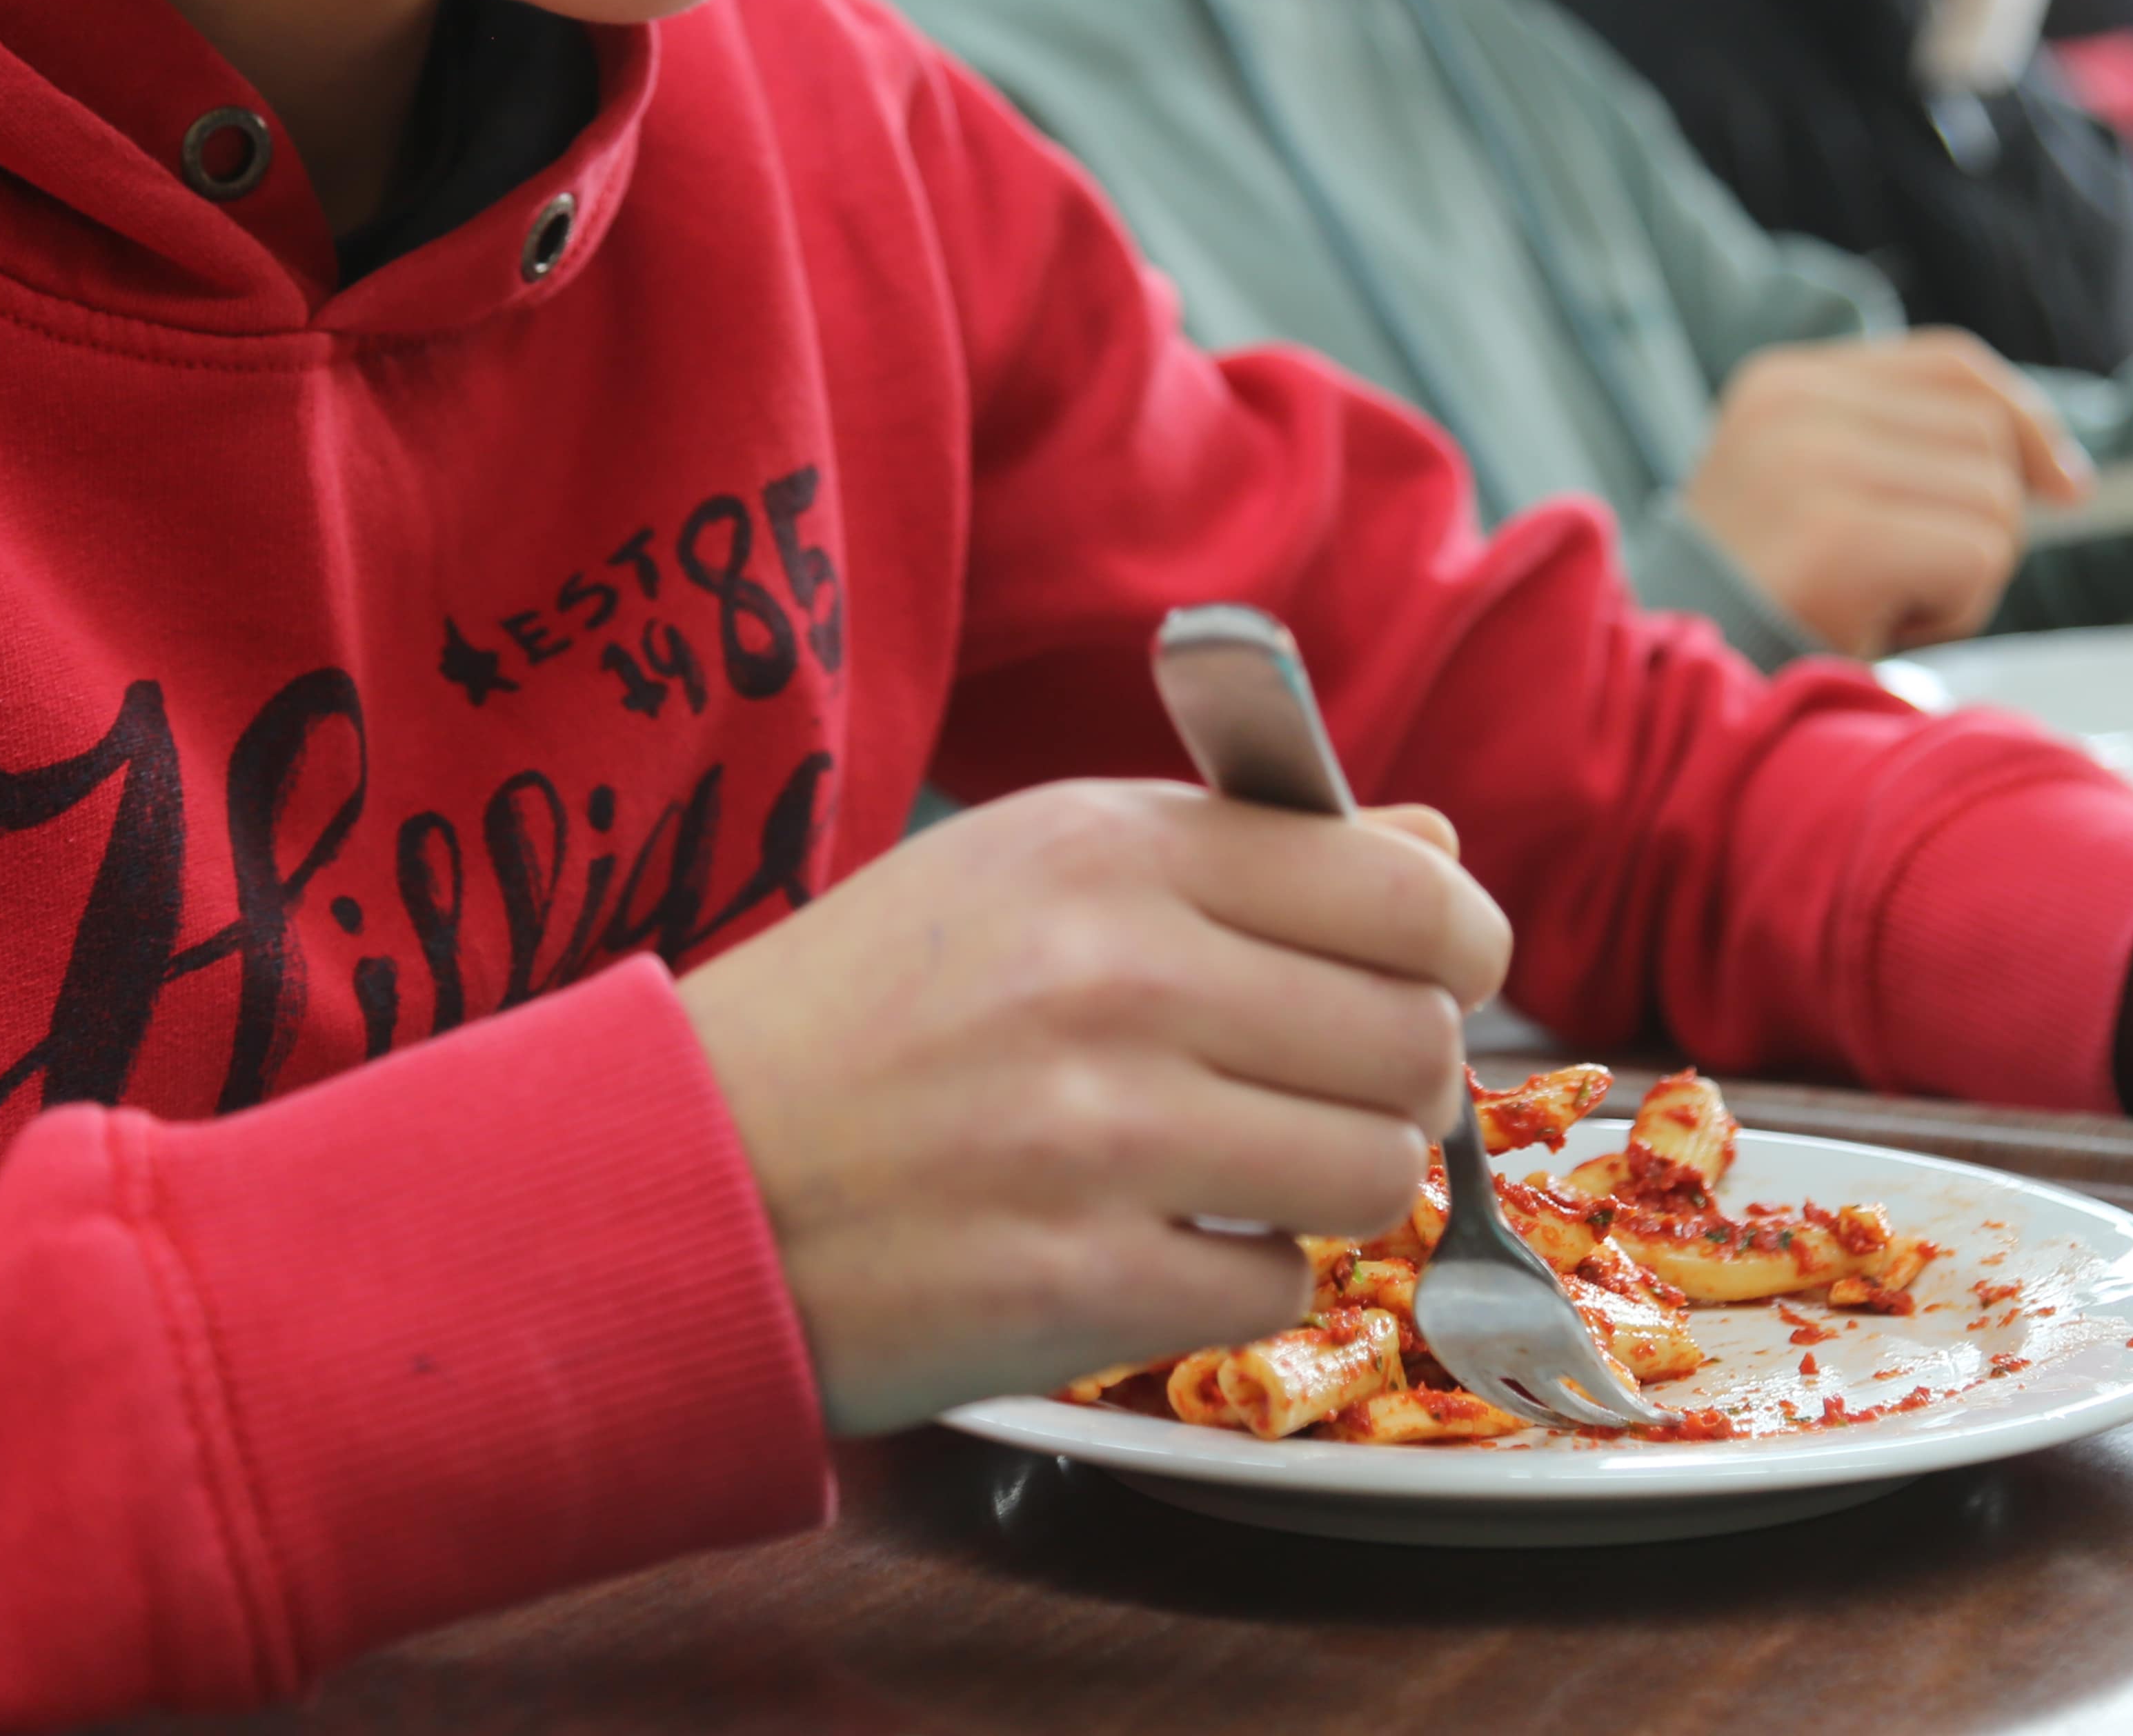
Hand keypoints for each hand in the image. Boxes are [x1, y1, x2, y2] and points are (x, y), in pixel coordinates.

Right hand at [675, 783, 1509, 1432]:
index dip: (1458, 943)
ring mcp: (1101, 1137)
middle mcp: (1115, 977)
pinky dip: (1236, 1279)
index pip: (1407, 888)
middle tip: (1313, 1090)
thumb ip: (1246, 856)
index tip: (1435, 973)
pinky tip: (1146, 1241)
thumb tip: (1439, 844)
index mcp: (1111, 850)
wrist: (674, 1180)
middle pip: (1415, 1040)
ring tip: (1225, 1167)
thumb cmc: (864, 1020)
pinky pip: (1278, 1287)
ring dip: (1325, 1185)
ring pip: (1370, 1169)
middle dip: (1395, 1079)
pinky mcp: (1084, 1284)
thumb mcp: (1032, 876)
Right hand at [1682, 330, 2090, 656]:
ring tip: (1885, 602)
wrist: (1670, 687)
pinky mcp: (1840, 534)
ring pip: (1994, 497)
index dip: (2024, 417)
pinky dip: (1956, 610)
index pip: (1951, 363)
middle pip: (1984, 429)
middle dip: (1984, 514)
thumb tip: (2064, 472)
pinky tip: (1885, 626)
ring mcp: (1815, 463)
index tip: (2064, 484)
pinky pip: (1980, 556)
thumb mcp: (1827, 492)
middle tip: (1913, 576)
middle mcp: (1797, 404)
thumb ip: (1913, 450)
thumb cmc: (1772, 601)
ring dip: (1967, 572)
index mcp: (1787, 382)